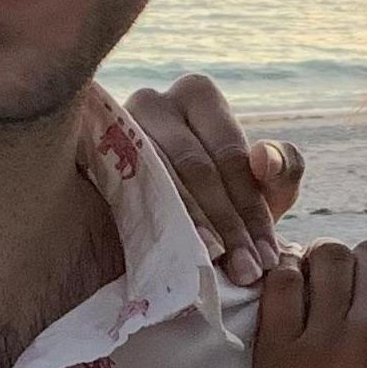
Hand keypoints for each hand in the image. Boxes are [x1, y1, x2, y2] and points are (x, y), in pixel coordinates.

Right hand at [116, 75, 303, 281]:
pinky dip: (151, 226)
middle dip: (227, 225)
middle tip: (245, 271)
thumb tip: (262, 158)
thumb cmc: (217, 200)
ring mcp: (113, 126)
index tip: (268, 257)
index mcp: (198, 96)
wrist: (152, 224)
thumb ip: (282, 169)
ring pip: (159, 180)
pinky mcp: (84, 154)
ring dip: (191, 228)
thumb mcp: (260, 188)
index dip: (253, 210)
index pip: (231, 154)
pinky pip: (121, 192)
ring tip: (214, 267)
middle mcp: (152, 101)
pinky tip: (170, 256)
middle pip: (196, 167)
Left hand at [252, 242, 366, 367]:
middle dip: (356, 270)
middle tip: (341, 296)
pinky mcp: (280, 355)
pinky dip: (284, 281)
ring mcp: (326, 338)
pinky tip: (285, 302)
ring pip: (325, 259)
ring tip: (313, 295)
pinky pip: (280, 284)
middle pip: (366, 256)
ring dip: (321, 269)